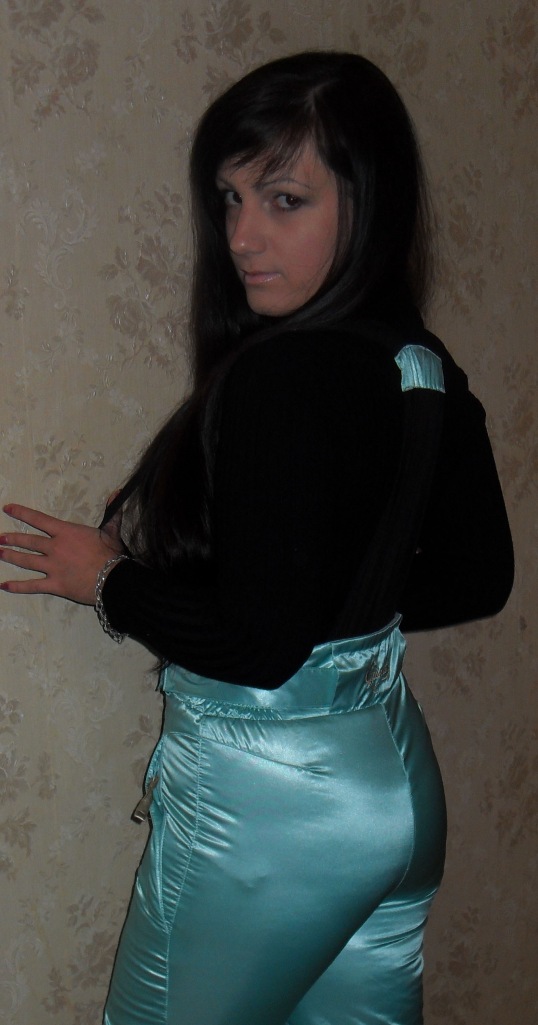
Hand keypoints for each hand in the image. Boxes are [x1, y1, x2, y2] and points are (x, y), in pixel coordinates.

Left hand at [0, 503, 124, 604]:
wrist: (113, 578)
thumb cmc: (112, 554)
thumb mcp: (112, 531)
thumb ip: (111, 513)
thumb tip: (117, 493)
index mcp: (66, 532)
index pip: (39, 519)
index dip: (22, 513)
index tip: (7, 508)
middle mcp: (55, 548)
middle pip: (29, 541)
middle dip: (12, 539)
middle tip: (0, 538)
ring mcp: (52, 567)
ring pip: (26, 561)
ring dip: (11, 557)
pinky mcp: (55, 585)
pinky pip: (32, 585)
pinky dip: (17, 586)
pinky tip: (4, 585)